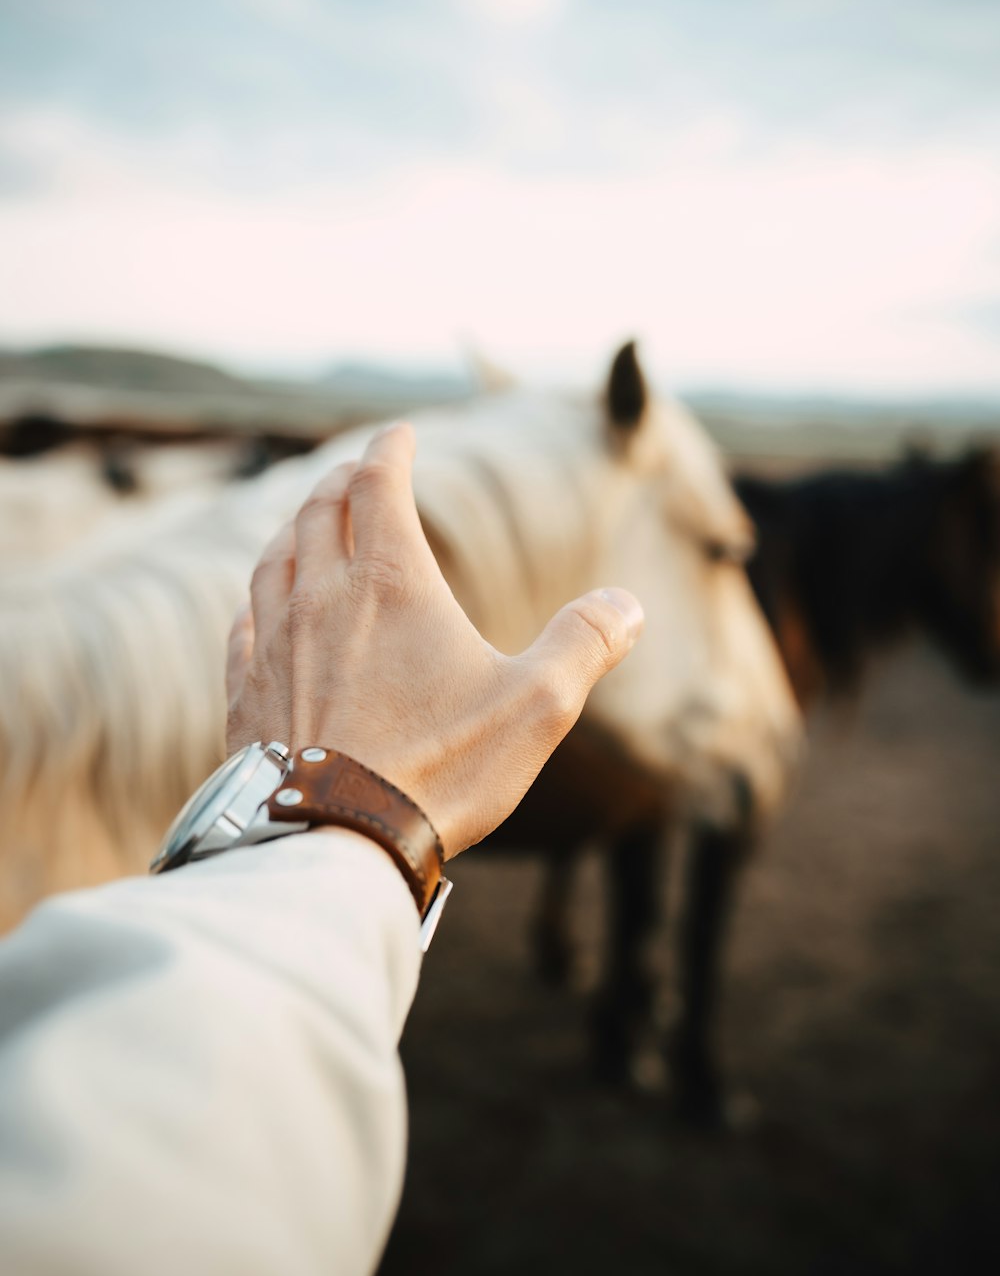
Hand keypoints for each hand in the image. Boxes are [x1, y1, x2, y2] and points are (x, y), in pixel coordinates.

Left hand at [226, 422, 643, 858]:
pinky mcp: (245, 696)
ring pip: (272, 561)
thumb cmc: (439, 770)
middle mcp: (321, 599)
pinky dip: (256, 601)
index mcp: (391, 583)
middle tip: (357, 471)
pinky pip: (242, 627)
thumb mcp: (537, 704)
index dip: (389, 449)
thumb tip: (627, 603)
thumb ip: (585, 643)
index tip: (400, 433)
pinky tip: (257, 609)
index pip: (378, 485)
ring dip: (292, 529)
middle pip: (317, 512)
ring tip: (304, 523)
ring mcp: (274, 646)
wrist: (333, 842)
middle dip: (341, 480)